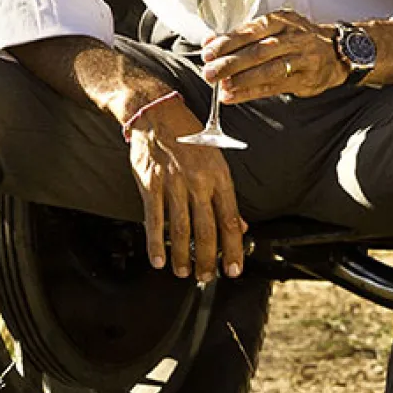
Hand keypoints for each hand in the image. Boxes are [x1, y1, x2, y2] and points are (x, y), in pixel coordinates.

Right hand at [127, 97, 246, 280]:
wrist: (157, 114)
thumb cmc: (190, 137)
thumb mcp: (217, 160)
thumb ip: (226, 196)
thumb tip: (242, 225)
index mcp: (220, 177)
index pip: (231, 220)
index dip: (234, 248)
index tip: (234, 269)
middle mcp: (199, 182)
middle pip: (207, 230)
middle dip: (209, 259)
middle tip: (208, 277)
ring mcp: (173, 184)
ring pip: (181, 229)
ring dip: (184, 256)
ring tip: (186, 273)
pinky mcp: (150, 184)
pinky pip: (154, 219)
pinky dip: (156, 243)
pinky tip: (159, 260)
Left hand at [203, 9, 345, 101]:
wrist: (336, 52)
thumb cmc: (298, 39)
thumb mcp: (275, 28)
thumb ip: (244, 35)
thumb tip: (210, 42)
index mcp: (282, 21)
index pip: (251, 30)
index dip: (228, 42)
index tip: (208, 51)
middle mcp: (293, 38)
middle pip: (258, 51)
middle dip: (231, 63)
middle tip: (210, 72)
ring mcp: (301, 59)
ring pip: (268, 70)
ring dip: (241, 80)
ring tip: (222, 86)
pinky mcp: (304, 79)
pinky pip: (273, 87)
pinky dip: (250, 92)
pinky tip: (233, 96)